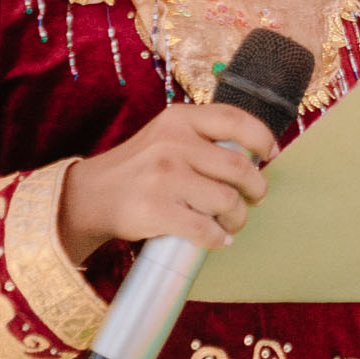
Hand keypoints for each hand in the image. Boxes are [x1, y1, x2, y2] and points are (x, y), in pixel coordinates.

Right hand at [57, 102, 278, 262]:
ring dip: (237, 218)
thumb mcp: (165, 136)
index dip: (262, 138)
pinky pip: (206, 230)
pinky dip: (217, 239)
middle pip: (240, 168)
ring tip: (229, 223)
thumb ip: (202, 138)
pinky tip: (217, 239)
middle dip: (255, 189)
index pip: (236, 120)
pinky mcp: (156, 210)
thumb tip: (253, 156)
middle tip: (252, 199)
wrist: (90, 195)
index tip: (268, 154)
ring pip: (227, 201)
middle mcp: (172, 143)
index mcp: (179, 119)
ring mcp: (164, 177)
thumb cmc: (139, 168)